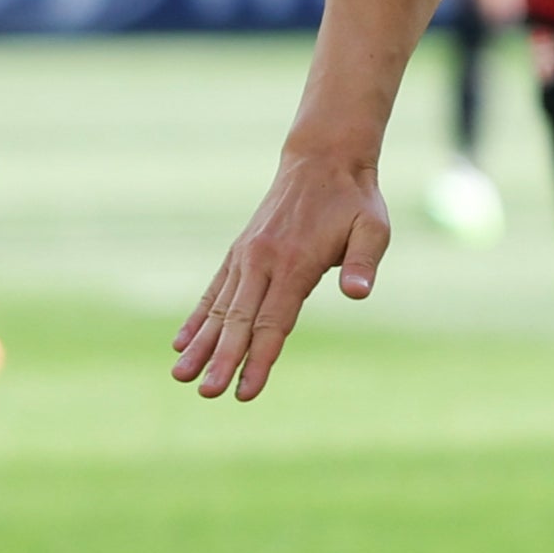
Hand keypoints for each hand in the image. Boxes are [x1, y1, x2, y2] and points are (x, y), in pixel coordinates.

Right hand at [172, 147, 391, 401]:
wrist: (322, 158)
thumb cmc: (354, 201)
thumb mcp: (373, 228)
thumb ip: (363, 262)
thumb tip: (358, 294)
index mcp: (294, 262)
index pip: (273, 322)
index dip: (259, 359)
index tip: (245, 392)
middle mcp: (262, 260)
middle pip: (240, 321)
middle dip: (222, 360)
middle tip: (206, 394)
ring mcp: (246, 256)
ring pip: (220, 308)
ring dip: (201, 344)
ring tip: (180, 375)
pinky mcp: (240, 252)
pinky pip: (214, 290)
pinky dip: (198, 317)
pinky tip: (181, 342)